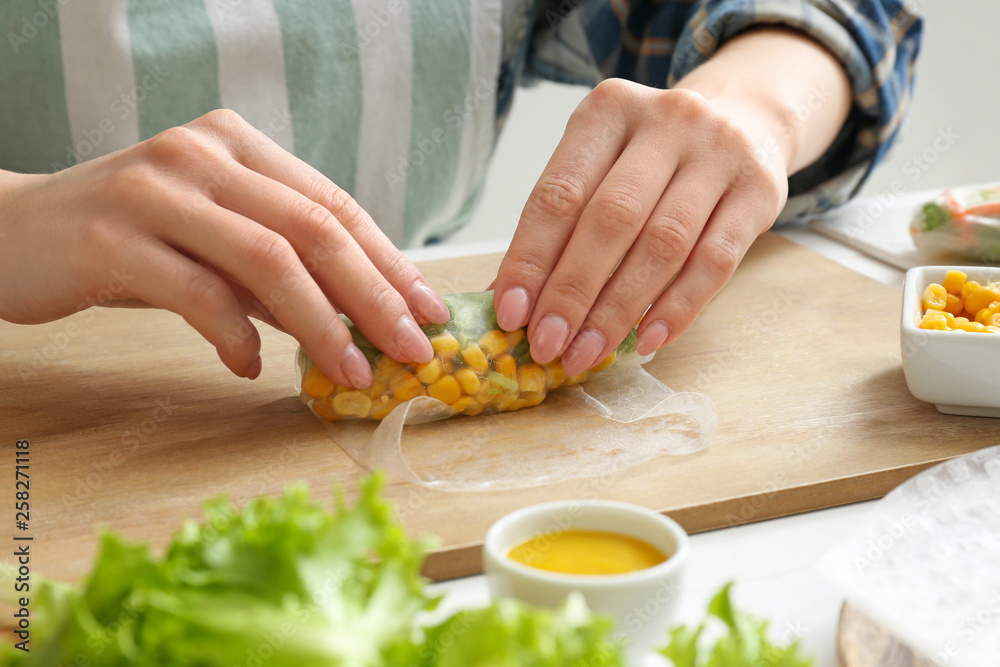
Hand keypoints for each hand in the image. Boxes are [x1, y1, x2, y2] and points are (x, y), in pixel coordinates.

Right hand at [0, 110, 447, 385]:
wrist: (10, 233)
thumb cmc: (129, 241)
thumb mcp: (214, 243)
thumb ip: (279, 271)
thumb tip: (361, 321)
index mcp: (238, 145)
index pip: (334, 205)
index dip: (390, 262)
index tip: (430, 312)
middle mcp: (202, 154)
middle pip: (315, 229)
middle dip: (374, 297)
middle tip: (412, 349)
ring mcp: (156, 190)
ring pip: (267, 259)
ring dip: (320, 325)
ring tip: (350, 372)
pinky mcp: (112, 237)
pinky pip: (197, 293)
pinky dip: (234, 335)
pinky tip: (252, 366)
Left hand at [492, 28, 849, 376]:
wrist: (745, 118)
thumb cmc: (653, 156)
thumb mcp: (602, 165)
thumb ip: (561, 224)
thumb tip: (510, 300)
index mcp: (608, 110)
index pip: (560, 193)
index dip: (530, 258)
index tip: (511, 313)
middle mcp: (666, 121)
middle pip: (611, 219)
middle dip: (572, 291)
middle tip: (548, 343)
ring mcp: (719, 152)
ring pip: (663, 244)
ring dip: (619, 309)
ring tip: (588, 352)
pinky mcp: (760, 191)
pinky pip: (715, 261)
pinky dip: (678, 307)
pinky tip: (649, 341)